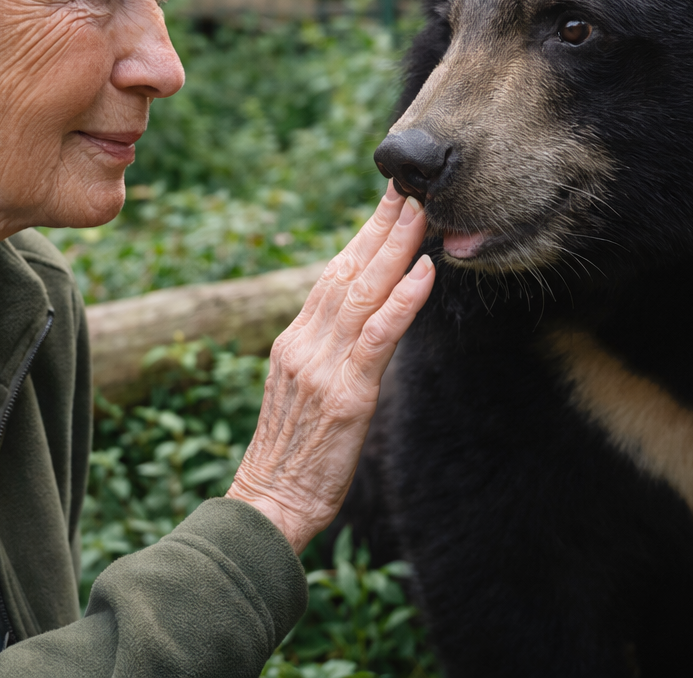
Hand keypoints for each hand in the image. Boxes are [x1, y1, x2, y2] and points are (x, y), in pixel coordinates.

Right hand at [226, 183, 434, 552]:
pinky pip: (378, 337)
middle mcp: (304, 342)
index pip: (331, 274)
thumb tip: (361, 322)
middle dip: (380, 227)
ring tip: (421, 214)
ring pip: (363, 293)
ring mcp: (322, 365)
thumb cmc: (292, 455)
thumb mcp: (305, 390)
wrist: (268, 503)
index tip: (387, 203)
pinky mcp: (345, 394)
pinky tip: (424, 273)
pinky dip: (403, 300)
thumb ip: (328, 352)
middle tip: (408, 189)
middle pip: (346, 270)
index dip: (361, 236)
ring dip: (395, 249)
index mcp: (294, 339)